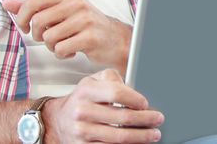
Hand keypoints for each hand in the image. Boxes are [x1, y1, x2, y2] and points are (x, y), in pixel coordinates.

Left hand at [3, 0, 130, 72]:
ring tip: (63, 44)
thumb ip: (33, 7)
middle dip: (38, 35)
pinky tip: (71, 51)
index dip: (23, 18)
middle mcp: (75, 2)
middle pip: (38, 22)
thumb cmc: (84, 24)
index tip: (27, 27)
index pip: (32, 2)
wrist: (114, 38)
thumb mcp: (59, 10)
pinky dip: (62, 54)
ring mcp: (84, 19)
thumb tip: (7, 3)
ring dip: (51, 46)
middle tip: (47, 37)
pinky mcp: (90, 37)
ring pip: (48, 38)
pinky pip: (60, 49)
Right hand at [44, 69, 162, 143]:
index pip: (116, 93)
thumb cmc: (82, 99)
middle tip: (158, 119)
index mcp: (86, 91)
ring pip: (119, 137)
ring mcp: (82, 132)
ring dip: (141, 137)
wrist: (59, 120)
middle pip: (122, 117)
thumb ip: (112, 79)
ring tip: (153, 134)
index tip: (146, 104)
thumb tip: (132, 89)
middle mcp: (82, 111)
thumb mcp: (93, 81)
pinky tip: (137, 143)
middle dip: (146, 120)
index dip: (135, 99)